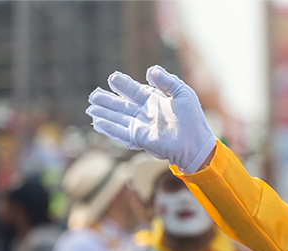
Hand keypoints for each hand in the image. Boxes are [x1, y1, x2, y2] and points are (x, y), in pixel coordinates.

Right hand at [86, 66, 217, 173]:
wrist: (196, 142)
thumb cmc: (193, 119)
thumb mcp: (183, 93)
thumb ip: (167, 81)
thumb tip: (150, 70)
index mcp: (155, 101)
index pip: (135, 91)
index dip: (123, 85)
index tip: (112, 77)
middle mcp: (145, 113)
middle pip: (122, 105)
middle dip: (107, 100)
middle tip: (93, 94)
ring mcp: (141, 126)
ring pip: (118, 118)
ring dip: (104, 113)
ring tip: (91, 108)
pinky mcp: (140, 138)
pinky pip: (121, 132)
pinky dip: (109, 128)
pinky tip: (98, 123)